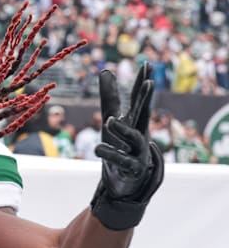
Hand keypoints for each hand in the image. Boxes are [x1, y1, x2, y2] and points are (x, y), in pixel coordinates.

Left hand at [91, 62, 163, 229]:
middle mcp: (140, 136)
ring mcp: (137, 153)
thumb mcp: (112, 120)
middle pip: (145, 115)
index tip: (146, 65)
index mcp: (136, 123)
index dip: (142, 84)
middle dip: (147, 100)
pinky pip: (120, 161)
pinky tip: (97, 148)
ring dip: (123, 129)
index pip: (140, 100)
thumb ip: (110, 98)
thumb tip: (106, 71)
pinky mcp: (129, 169)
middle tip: (149, 83)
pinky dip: (110, 154)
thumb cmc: (120, 146)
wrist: (125, 182)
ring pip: (134, 139)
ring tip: (110, 120)